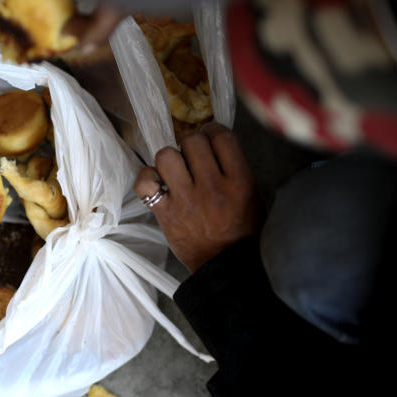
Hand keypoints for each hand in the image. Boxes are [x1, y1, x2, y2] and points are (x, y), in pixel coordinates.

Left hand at [134, 123, 261, 272]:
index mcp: (240, 182)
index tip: (208, 138)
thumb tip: (213, 140)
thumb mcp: (252, 195)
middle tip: (191, 159)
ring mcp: (186, 200)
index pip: (222, 137)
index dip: (212, 131)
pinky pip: (144, 181)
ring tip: (175, 171)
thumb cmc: (240, 230)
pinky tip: (156, 183)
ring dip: (169, 159)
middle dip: (190, 145)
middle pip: (193, 141)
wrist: (224, 266)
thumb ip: (235, 166)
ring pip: (166, 155)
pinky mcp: (165, 213)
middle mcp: (213, 188)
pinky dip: (146, 177)